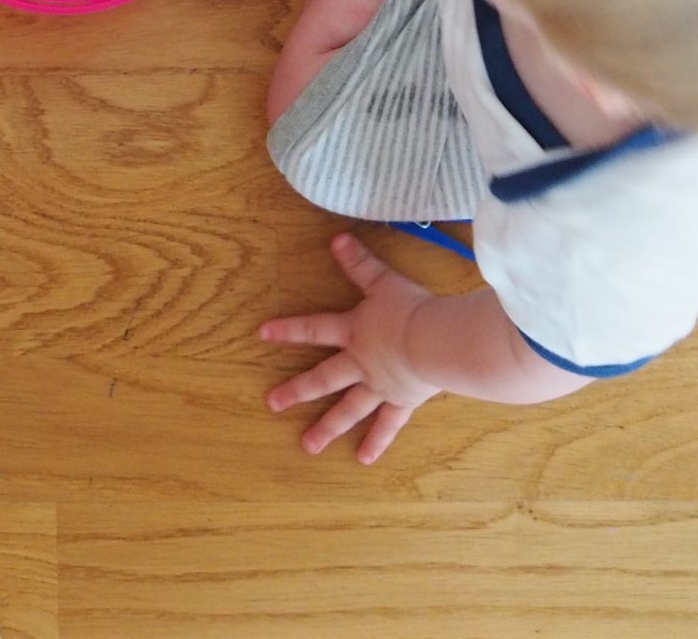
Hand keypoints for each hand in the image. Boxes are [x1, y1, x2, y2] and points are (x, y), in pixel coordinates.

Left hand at [260, 232, 442, 463]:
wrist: (436, 342)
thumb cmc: (411, 310)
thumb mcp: (383, 281)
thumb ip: (360, 262)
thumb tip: (336, 238)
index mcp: (354, 333)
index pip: (314, 329)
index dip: (288, 329)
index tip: (261, 334)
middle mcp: (361, 364)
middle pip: (323, 379)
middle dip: (297, 391)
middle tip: (272, 404)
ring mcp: (379, 387)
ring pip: (348, 410)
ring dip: (327, 427)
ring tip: (307, 446)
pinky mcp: (402, 401)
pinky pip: (387, 425)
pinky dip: (376, 442)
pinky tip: (364, 459)